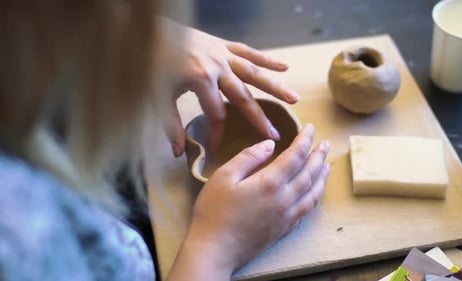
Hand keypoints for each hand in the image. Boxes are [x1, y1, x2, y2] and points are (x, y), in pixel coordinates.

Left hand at [158, 19, 299, 156]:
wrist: (148, 30)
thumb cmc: (150, 63)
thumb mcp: (158, 96)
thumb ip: (170, 124)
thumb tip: (179, 153)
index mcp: (201, 81)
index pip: (216, 115)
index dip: (217, 135)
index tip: (217, 150)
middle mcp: (218, 67)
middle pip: (244, 97)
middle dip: (259, 118)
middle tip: (275, 136)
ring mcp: (223, 54)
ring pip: (254, 73)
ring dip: (274, 87)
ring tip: (294, 99)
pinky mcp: (223, 45)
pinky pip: (249, 52)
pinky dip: (267, 59)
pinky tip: (285, 67)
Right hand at [166, 125, 329, 279]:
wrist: (216, 250)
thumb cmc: (214, 212)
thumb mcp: (224, 176)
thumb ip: (248, 157)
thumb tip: (269, 144)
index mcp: (270, 182)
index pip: (296, 156)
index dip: (305, 140)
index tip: (310, 128)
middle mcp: (285, 199)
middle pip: (309, 173)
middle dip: (319, 156)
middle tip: (325, 143)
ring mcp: (287, 215)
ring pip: (313, 192)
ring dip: (322, 176)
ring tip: (326, 165)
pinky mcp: (285, 228)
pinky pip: (308, 209)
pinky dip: (316, 196)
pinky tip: (315, 191)